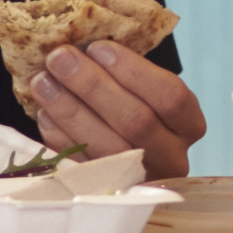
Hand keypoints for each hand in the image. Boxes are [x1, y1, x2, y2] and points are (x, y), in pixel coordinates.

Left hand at [27, 38, 204, 179]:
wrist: (128, 159)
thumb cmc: (134, 109)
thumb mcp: (143, 91)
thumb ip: (124, 71)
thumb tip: (82, 40)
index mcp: (189, 125)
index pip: (171, 97)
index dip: (134, 71)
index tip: (98, 47)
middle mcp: (172, 157)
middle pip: (136, 121)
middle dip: (93, 86)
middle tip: (60, 58)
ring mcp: (141, 179)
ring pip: (107, 146)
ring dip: (71, 110)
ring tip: (43, 82)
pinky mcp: (109, 193)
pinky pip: (83, 167)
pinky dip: (61, 138)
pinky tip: (45, 114)